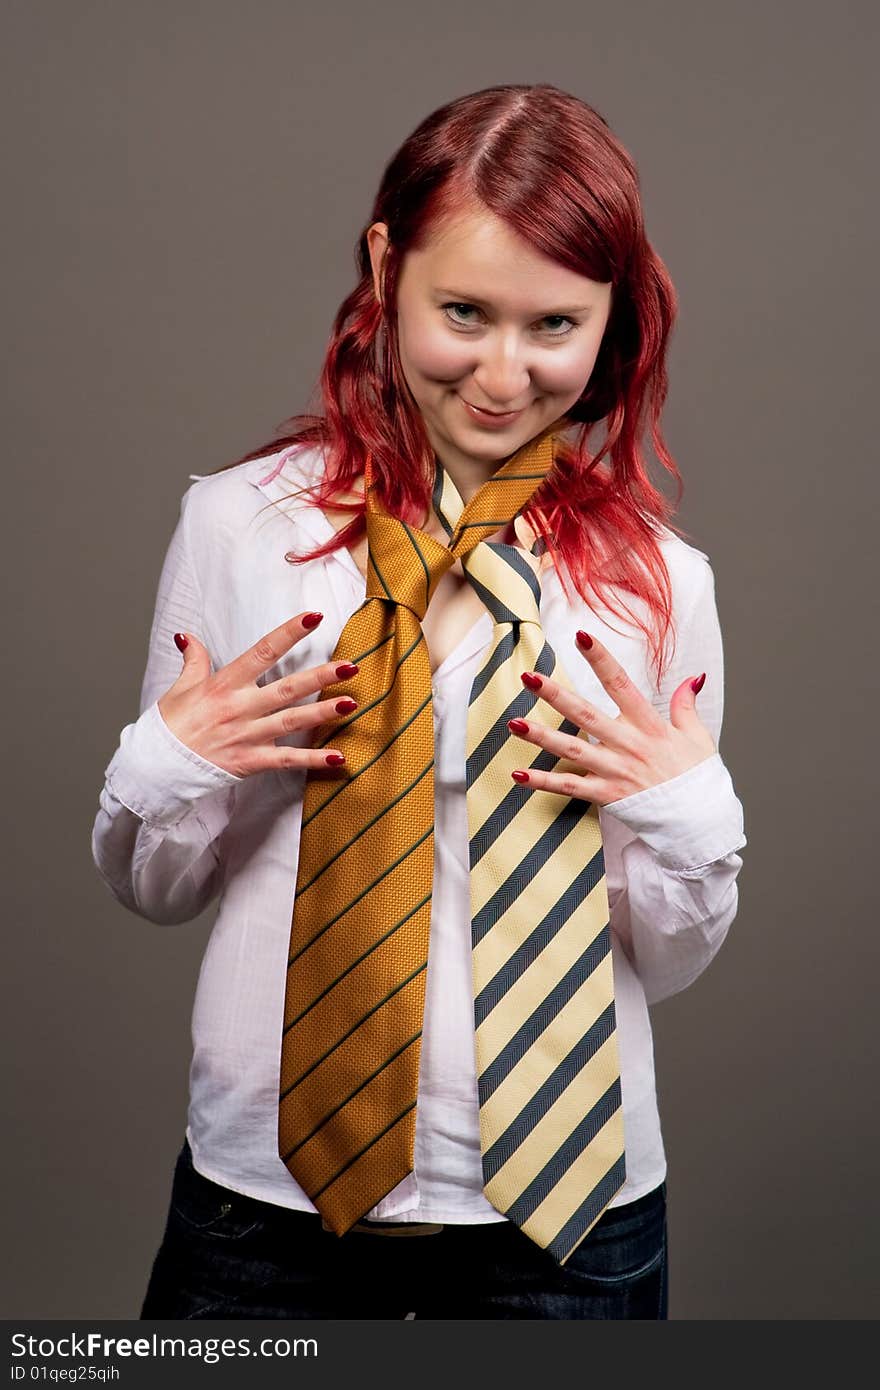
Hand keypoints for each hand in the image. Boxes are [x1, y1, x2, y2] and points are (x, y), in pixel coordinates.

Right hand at [157, 612, 359, 777]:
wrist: (156, 766)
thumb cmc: (169, 726)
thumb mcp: (181, 687)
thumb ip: (194, 660)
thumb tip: (188, 636)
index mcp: (225, 684)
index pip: (262, 652)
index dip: (289, 634)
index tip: (314, 617)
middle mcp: (240, 707)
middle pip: (287, 688)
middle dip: (321, 676)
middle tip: (351, 665)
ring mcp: (247, 735)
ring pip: (293, 721)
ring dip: (324, 712)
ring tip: (352, 703)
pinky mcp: (250, 761)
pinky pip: (287, 760)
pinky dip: (313, 760)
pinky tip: (339, 757)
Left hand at [507, 631, 716, 805]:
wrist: (701, 821)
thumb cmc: (698, 779)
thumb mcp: (698, 736)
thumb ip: (686, 705)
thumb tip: (692, 678)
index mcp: (649, 725)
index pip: (620, 684)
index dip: (600, 659)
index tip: (581, 637)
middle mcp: (628, 745)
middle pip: (586, 714)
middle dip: (555, 695)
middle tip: (529, 677)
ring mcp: (615, 771)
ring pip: (572, 749)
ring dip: (541, 736)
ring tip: (513, 723)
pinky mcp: (607, 795)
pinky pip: (570, 787)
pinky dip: (543, 782)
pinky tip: (518, 774)